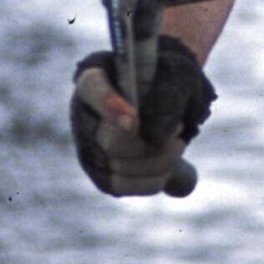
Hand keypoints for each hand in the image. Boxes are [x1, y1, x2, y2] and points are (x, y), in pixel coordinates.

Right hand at [69, 39, 215, 196]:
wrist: (166, 97)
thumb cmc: (167, 81)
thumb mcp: (177, 77)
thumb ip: (168, 97)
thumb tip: (155, 138)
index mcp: (94, 80)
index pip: (93, 89)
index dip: (109, 105)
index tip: (134, 120)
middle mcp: (84, 118)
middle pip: (111, 142)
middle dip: (152, 143)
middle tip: (179, 129)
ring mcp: (90, 150)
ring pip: (120, 169)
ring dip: (160, 160)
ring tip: (178, 142)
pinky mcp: (103, 176)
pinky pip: (125, 187)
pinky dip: (155, 179)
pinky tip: (171, 164)